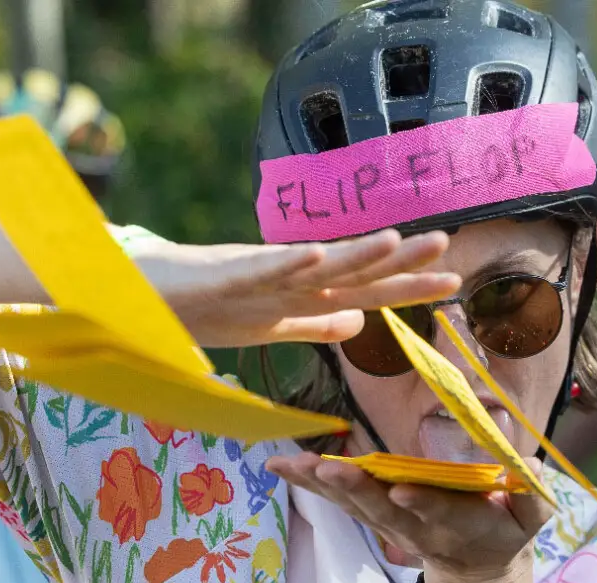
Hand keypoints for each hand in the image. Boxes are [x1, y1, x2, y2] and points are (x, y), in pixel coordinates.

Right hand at [141, 229, 459, 347]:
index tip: (454, 282)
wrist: (142, 298)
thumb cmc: (204, 309)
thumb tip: (361, 324)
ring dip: (354, 254)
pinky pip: (260, 270)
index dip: (409, 287)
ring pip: (316, 266)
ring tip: (394, 242)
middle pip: (353, 272)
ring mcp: (259, 276)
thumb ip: (313, 324)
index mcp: (303, 296)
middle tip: (446, 244)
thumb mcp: (270, 326)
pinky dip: (288, 264)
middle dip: (399, 261)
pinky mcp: (224, 275)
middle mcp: (290, 281)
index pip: (367, 292)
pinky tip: (317, 254)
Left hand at [267, 452, 553, 582]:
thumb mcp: (531, 519)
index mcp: (459, 523)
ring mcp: (391, 524)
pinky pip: (340, 499)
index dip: (421, 503)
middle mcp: (417, 526)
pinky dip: (311, 483)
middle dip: (356, 488)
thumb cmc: (504, 531)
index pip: (439, 513)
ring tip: (290, 464)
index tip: (402, 490)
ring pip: (353, 504)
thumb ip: (532, 495)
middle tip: (329, 469)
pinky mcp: (374, 515)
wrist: (478, 570)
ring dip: (321, 484)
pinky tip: (283, 466)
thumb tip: (524, 466)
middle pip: (383, 510)